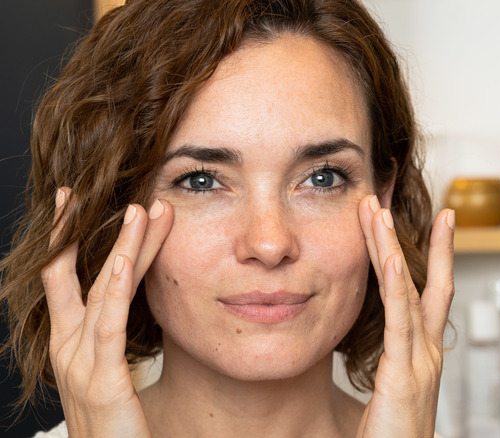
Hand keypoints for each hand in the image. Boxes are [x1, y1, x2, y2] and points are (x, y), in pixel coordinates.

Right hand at [42, 188, 173, 437]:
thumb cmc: (116, 429)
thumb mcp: (109, 378)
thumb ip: (113, 344)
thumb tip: (127, 308)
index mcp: (70, 346)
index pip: (63, 282)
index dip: (67, 242)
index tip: (73, 205)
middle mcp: (68, 349)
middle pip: (78, 277)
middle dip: (83, 231)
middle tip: (87, 189)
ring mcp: (81, 364)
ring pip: (101, 291)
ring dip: (122, 247)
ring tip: (141, 210)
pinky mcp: (103, 380)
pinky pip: (109, 325)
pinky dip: (115, 288)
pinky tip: (124, 259)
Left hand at [356, 195, 454, 437]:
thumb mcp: (394, 395)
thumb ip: (393, 367)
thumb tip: (384, 350)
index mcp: (424, 355)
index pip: (428, 295)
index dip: (431, 256)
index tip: (432, 224)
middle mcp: (427, 352)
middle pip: (428, 283)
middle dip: (416, 240)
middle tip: (399, 200)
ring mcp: (420, 362)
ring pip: (407, 291)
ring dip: (392, 248)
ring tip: (378, 212)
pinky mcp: (404, 376)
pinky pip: (400, 322)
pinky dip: (398, 285)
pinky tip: (392, 257)